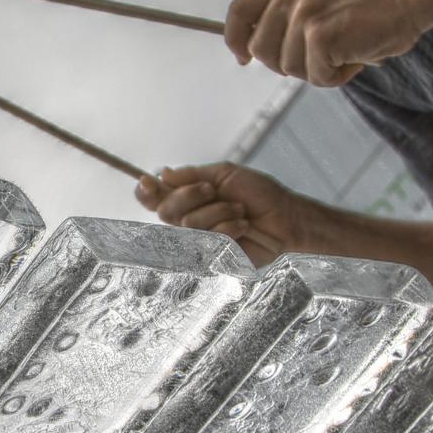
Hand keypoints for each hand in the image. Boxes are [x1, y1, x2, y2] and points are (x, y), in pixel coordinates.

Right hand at [134, 163, 304, 266]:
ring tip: (240, 209)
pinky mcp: (214, 258)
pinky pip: (210, 239)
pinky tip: (245, 225)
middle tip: (214, 190)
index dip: (146, 192)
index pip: (154, 199)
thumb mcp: (225, 173)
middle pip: (165, 211)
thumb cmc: (258, 194)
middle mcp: (188, 221)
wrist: (286, 216)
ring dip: (219, 210)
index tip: (148, 182)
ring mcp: (200, 241)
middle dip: (190, 196)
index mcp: (187, 200)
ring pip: (189, 224)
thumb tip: (162, 173)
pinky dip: (230, 226)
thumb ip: (192, 174)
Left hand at [224, 0, 428, 86]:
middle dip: (288, 65)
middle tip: (323, 56)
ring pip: (289, 69)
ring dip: (318, 71)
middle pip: (261, 52)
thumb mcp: (316, 3)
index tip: (243, 59)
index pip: (238, 12)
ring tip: (344, 52)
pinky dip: (337, 76)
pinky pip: (315, 76)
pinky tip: (355, 57)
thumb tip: (251, 52)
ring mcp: (303, 14)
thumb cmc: (366, 10)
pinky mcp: (320, 35)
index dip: (235, 40)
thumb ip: (286, 20)